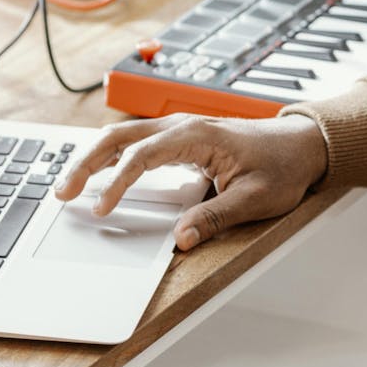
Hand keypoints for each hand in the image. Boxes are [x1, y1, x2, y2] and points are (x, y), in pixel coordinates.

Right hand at [53, 113, 328, 249]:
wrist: (303, 144)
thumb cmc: (283, 166)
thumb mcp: (255, 198)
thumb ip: (216, 218)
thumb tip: (181, 239)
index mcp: (197, 136)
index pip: (142, 155)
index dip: (117, 182)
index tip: (102, 207)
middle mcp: (183, 127)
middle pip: (120, 137)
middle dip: (86, 162)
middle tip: (63, 192)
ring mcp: (181, 130)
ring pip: (124, 137)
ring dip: (94, 158)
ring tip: (70, 186)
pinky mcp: (183, 139)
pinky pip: (138, 143)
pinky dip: (113, 157)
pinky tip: (100, 175)